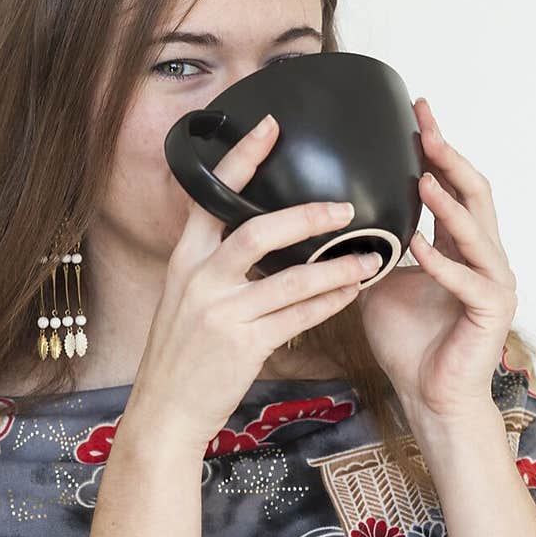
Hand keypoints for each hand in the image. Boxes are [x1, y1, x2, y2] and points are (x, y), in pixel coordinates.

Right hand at [131, 114, 376, 453]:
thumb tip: (262, 238)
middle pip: (257, 230)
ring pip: (292, 279)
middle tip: (344, 207)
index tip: (271, 126)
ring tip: (370, 257)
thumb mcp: (185, 299)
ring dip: (337, 267)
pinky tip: (352, 293)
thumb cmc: (181, 355)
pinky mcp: (243, 346)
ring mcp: (221, 313)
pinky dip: (330, 303)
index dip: (242, 158)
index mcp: (184, 260)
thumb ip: (216, 267)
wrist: (165, 410)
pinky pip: (299, 317)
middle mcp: (200, 280)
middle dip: (307, 215)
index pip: (212, 196)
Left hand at [355, 98, 517, 423]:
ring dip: (448, 204)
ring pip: (478, 231)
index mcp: (458, 246)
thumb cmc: (409, 344)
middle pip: (474, 193)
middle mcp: (483, 257)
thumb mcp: (377, 283)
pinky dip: (444, 262)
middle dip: (449, 157)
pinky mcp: (492, 312)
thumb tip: (328, 218)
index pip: (452, 185)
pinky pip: (469, 281)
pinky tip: (420, 245)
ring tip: (422, 177)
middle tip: (426, 126)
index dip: (436, 149)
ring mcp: (494, 283)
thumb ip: (367, 249)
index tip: (417, 114)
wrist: (428, 397)